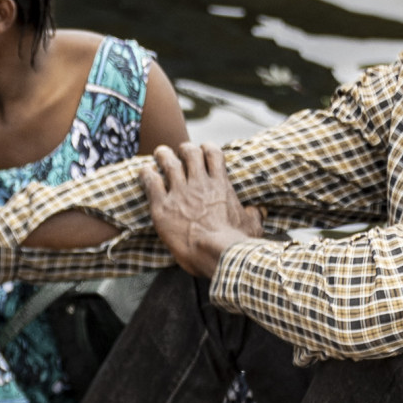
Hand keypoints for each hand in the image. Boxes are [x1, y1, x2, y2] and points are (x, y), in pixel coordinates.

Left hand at [137, 144, 260, 275]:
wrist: (219, 254)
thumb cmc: (237, 243)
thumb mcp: (252, 225)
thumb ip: (254, 214)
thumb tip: (259, 210)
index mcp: (221, 185)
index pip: (213, 154)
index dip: (206, 148)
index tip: (202, 149)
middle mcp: (200, 184)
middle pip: (189, 153)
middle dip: (183, 149)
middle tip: (178, 152)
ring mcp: (180, 193)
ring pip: (168, 163)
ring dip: (163, 155)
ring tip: (160, 153)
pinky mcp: (162, 207)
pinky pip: (151, 182)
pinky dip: (146, 174)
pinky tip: (144, 172)